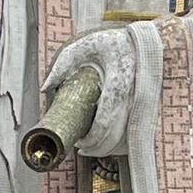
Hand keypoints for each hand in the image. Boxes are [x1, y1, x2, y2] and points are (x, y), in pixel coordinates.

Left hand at [42, 29, 135, 158]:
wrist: (145, 42)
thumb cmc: (114, 43)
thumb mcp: (86, 45)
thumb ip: (63, 64)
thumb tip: (46, 87)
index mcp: (117, 83)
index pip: (104, 122)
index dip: (92, 138)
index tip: (79, 142)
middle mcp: (132, 97)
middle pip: (117, 137)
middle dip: (99, 149)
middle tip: (82, 150)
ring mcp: (141, 104)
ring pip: (128, 138)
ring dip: (110, 149)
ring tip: (92, 149)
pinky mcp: (146, 108)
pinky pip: (134, 133)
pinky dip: (122, 143)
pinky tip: (109, 143)